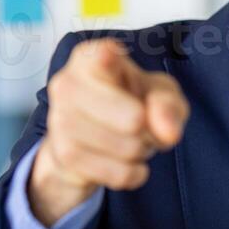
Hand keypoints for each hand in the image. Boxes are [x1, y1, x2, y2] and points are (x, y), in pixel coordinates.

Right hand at [28, 39, 189, 225]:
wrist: (94, 144)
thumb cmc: (130, 104)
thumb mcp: (160, 94)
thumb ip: (168, 105)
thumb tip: (168, 132)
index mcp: (91, 58)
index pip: (102, 55)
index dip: (110, 61)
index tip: (110, 58)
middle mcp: (68, 83)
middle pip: (133, 118)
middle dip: (152, 130)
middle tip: (145, 125)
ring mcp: (59, 120)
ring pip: (123, 147)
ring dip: (140, 151)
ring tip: (135, 142)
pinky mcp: (61, 154)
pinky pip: (113, 173)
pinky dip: (130, 173)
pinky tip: (128, 164)